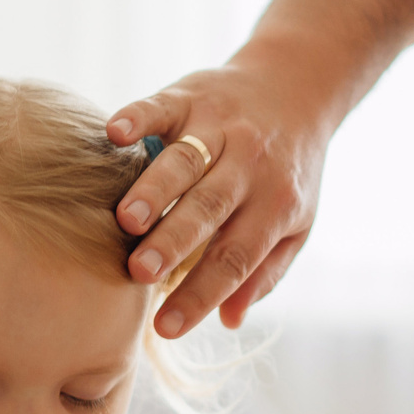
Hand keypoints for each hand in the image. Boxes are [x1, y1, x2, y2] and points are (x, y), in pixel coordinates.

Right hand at [106, 52, 333, 338]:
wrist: (299, 86)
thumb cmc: (289, 172)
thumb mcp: (295, 226)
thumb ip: (263, 274)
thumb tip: (229, 322)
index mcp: (275, 205)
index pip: (236, 258)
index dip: (201, 295)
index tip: (165, 328)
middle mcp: (249, 166)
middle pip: (208, 209)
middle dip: (173, 241)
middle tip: (139, 273)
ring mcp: (219, 127)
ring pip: (185, 161)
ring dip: (154, 188)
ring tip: (125, 219)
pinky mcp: (191, 95)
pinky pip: (162, 107)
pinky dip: (137, 117)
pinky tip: (114, 134)